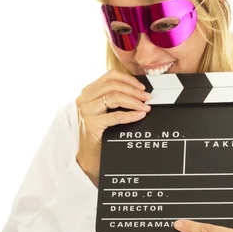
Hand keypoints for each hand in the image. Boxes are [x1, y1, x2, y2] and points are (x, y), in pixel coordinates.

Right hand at [75, 69, 151, 183]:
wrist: (90, 155)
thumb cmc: (100, 131)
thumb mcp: (104, 110)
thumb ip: (114, 98)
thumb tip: (138, 91)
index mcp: (88, 92)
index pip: (110, 76)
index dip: (129, 79)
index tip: (141, 87)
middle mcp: (84, 99)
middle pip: (114, 86)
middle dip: (134, 91)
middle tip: (147, 98)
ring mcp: (86, 110)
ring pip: (115, 97)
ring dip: (134, 101)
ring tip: (145, 107)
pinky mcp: (91, 123)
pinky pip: (116, 116)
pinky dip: (131, 115)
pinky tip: (140, 115)